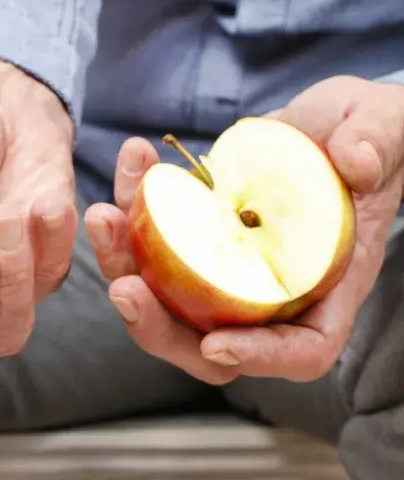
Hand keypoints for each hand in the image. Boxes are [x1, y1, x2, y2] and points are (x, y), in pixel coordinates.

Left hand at [85, 75, 403, 384]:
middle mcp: (266, 291)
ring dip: (122, 262)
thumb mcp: (384, 128)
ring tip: (104, 217)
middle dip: (156, 325)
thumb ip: (376, 143)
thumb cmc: (369, 135)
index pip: (299, 350)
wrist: (327, 122)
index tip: (216, 345)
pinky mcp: (190, 239)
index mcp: (324, 285)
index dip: (258, 358)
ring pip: (161, 297)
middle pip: (206, 342)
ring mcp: (221, 269)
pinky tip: (133, 161)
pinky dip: (130, 207)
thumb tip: (357, 162)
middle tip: (123, 287)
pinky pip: (148, 241)